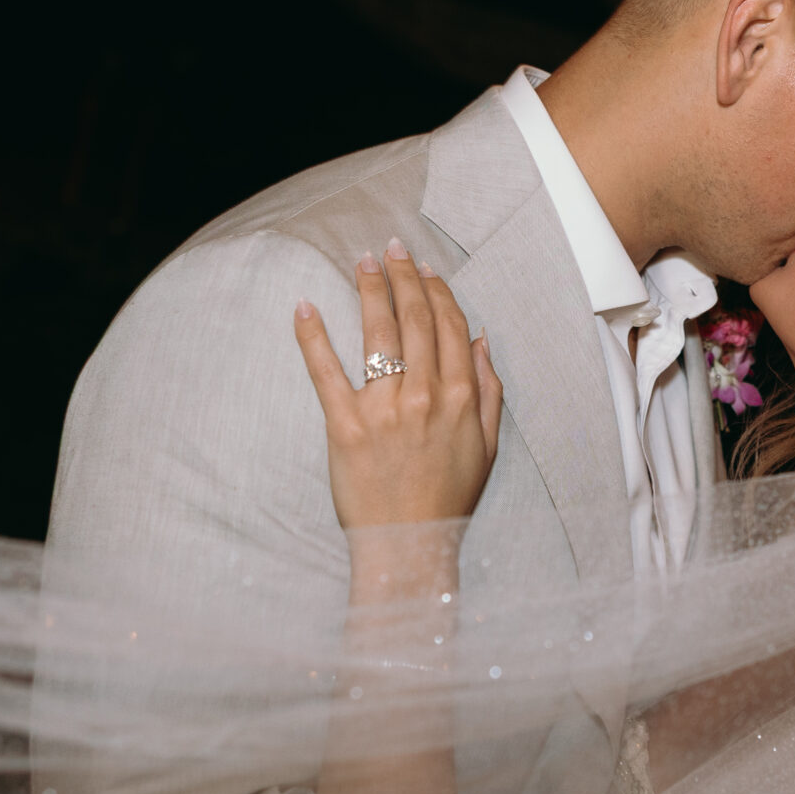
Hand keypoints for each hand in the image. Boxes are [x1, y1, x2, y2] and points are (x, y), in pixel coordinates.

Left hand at [293, 238, 501, 530]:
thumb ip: (490, 390)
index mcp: (462, 397)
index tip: (425, 268)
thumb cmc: (449, 498)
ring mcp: (385, 409)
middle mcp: (426, 395)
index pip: (448, 326)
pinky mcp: (346, 427)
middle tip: (390, 248)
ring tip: (362, 262)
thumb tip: (480, 339)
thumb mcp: (488, 445)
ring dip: (370, 290)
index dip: (437, 290)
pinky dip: (313, 337)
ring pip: (378, 333)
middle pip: (414, 319)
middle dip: (402, 276)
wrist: (410, 544)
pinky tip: (305, 307)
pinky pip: (326, 372)